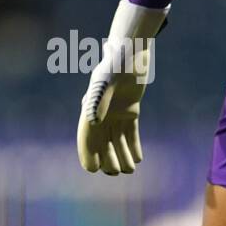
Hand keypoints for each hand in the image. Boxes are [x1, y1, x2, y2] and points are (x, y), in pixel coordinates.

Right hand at [76, 0, 167, 175]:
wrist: (131, 51)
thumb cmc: (115, 64)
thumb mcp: (105, 81)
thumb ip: (97, 100)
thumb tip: (94, 122)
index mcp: (91, 108)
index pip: (87, 136)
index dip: (88, 153)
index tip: (92, 170)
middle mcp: (102, 112)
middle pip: (102, 142)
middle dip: (107, 158)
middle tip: (115, 173)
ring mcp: (116, 111)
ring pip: (117, 139)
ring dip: (122, 155)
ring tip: (129, 170)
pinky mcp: (131, 109)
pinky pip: (131, 132)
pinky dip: (134, 145)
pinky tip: (139, 158)